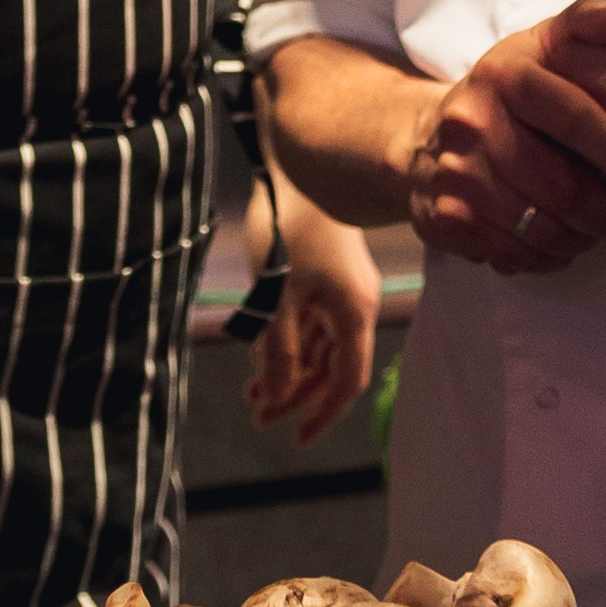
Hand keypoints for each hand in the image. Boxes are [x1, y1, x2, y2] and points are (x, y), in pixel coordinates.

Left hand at [247, 199, 381, 445]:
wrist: (292, 168)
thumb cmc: (288, 228)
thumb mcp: (277, 295)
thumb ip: (281, 348)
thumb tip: (280, 395)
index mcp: (354, 312)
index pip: (347, 380)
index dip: (323, 413)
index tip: (297, 438)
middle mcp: (354, 306)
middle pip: (330, 368)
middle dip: (295, 395)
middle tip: (257, 415)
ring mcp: (341, 292)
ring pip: (318, 347)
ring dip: (288, 370)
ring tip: (251, 390)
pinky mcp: (326, 278)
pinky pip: (312, 325)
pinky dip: (289, 343)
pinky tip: (260, 356)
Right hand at [405, 0, 605, 276]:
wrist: (426, 137)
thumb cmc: (507, 92)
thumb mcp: (541, 45)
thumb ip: (585, 22)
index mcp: (501, 76)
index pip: (573, 117)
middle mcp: (470, 124)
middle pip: (561, 187)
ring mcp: (454, 176)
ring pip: (541, 229)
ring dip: (583, 237)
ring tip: (599, 227)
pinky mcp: (445, 220)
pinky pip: (515, 255)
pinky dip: (548, 257)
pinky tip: (561, 242)